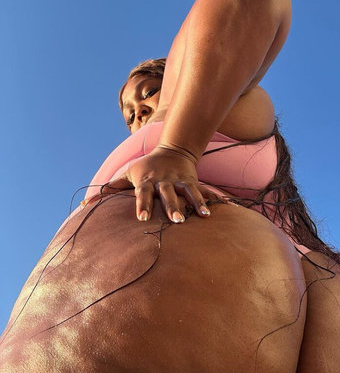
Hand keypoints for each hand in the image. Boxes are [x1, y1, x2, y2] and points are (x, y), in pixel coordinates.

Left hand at [82, 146, 219, 222]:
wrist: (172, 150)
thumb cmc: (146, 167)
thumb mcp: (128, 174)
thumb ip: (110, 189)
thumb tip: (85, 204)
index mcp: (147, 181)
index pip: (143, 193)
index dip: (143, 204)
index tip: (142, 217)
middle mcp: (164, 180)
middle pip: (168, 194)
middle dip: (172, 207)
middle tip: (177, 222)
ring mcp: (180, 180)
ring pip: (189, 192)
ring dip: (196, 203)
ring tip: (204, 216)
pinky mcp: (193, 181)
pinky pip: (203, 191)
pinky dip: (211, 199)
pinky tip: (222, 209)